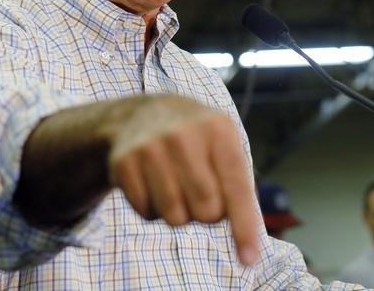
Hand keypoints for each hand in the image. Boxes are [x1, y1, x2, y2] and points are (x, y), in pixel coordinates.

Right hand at [108, 95, 260, 265]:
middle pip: (206, 210)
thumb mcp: (225, 146)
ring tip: (176, 185)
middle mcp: (184, 135)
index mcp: (219, 130)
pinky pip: (146, 214)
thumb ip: (239, 186)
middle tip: (201, 190)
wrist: (145, 113)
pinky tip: (153, 183)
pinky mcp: (124, 162)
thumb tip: (247, 237)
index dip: (244, 226)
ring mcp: (150, 147)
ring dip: (180, 214)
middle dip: (208, 213)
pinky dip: (153, 209)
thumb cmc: (198, 139)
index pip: (237, 188)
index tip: (250, 259)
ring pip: (175, 217)